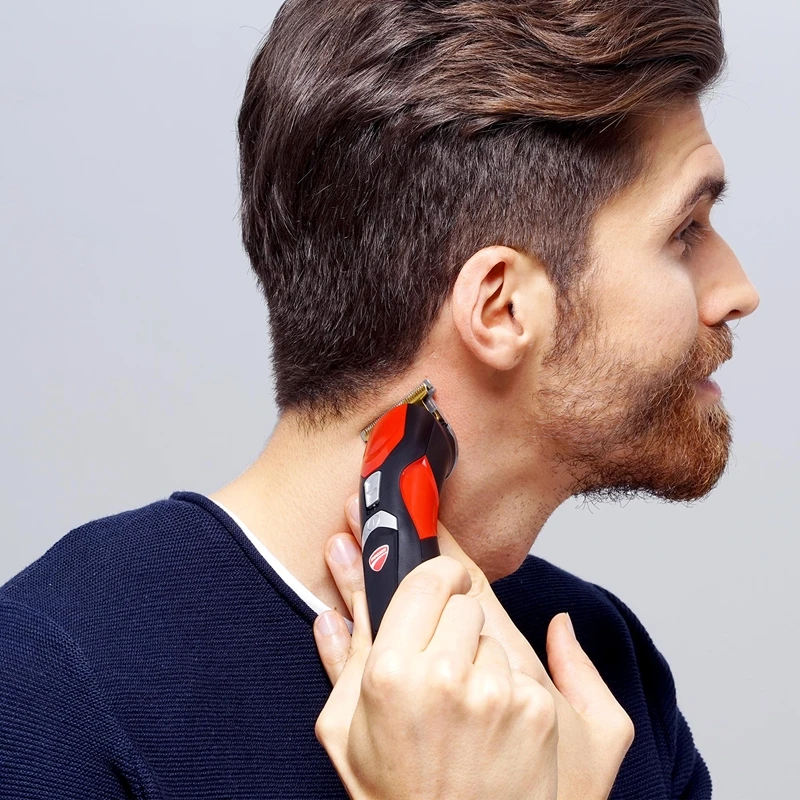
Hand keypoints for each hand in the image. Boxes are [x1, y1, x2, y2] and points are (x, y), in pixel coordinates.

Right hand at [314, 553, 557, 799]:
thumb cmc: (395, 793)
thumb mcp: (346, 729)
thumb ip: (342, 657)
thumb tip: (331, 610)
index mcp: (391, 670)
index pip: (426, 579)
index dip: (436, 574)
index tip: (440, 583)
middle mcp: (445, 675)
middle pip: (464, 603)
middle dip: (455, 624)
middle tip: (444, 664)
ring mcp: (495, 693)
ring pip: (493, 638)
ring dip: (481, 661)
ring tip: (465, 709)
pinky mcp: (535, 711)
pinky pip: (523, 672)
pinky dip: (510, 691)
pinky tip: (491, 727)